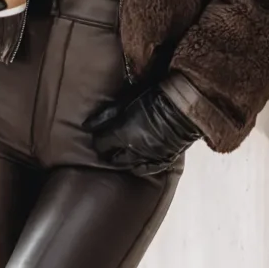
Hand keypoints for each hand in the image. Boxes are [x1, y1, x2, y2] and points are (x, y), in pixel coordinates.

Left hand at [82, 84, 201, 176]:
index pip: (101, 145)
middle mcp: (132, 150)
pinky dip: (139, 166)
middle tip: (107, 147)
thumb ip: (106, 115)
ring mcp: (147, 157)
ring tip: (120, 154)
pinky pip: (146, 168)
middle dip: (108, 153)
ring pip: (128, 165)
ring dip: (122, 160)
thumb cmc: (151, 98)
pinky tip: (135, 164)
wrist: (181, 106)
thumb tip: (87, 125)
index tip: (98, 137)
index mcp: (121, 134)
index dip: (98, 141)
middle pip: (113, 158)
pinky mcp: (162, 160)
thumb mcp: (125, 101)